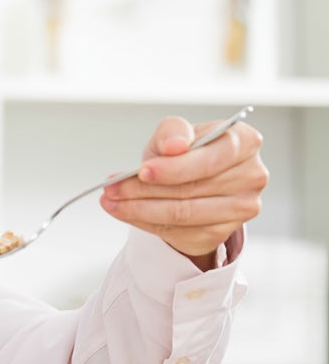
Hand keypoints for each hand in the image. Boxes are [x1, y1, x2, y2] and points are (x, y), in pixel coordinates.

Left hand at [99, 116, 267, 268]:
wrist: (188, 179)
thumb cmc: (184, 151)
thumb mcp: (174, 133)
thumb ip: (172, 131)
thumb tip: (175, 145)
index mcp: (245, 141)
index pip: (209, 159)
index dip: (174, 168)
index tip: (143, 170)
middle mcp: (252, 175)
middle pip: (193, 189)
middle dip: (145, 189)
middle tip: (112, 188)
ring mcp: (242, 208)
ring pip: (184, 213)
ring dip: (139, 208)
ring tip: (110, 200)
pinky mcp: (223, 232)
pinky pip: (180, 230)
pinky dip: (146, 221)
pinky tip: (125, 212)